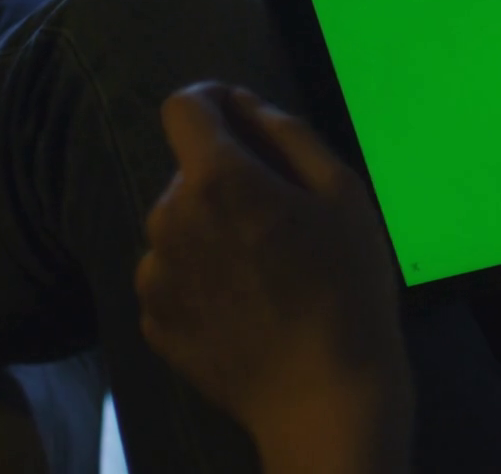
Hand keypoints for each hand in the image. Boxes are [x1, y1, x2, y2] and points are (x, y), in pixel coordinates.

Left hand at [136, 83, 410, 473]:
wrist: (323, 397)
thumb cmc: (347, 287)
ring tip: (266, 269)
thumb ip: (289, 135)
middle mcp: (169, 218)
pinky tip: (246, 305)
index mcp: (216, 179)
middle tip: (284, 218)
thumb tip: (245, 106)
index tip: (245, 123)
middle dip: (228, 178)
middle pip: (189, 172)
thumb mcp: (343, 193)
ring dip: (212, 228)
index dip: (214, 102)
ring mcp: (154, 274)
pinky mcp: (152, 320)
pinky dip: (201, 276)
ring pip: (179, 224)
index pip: (183, 106)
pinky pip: (172, 274)